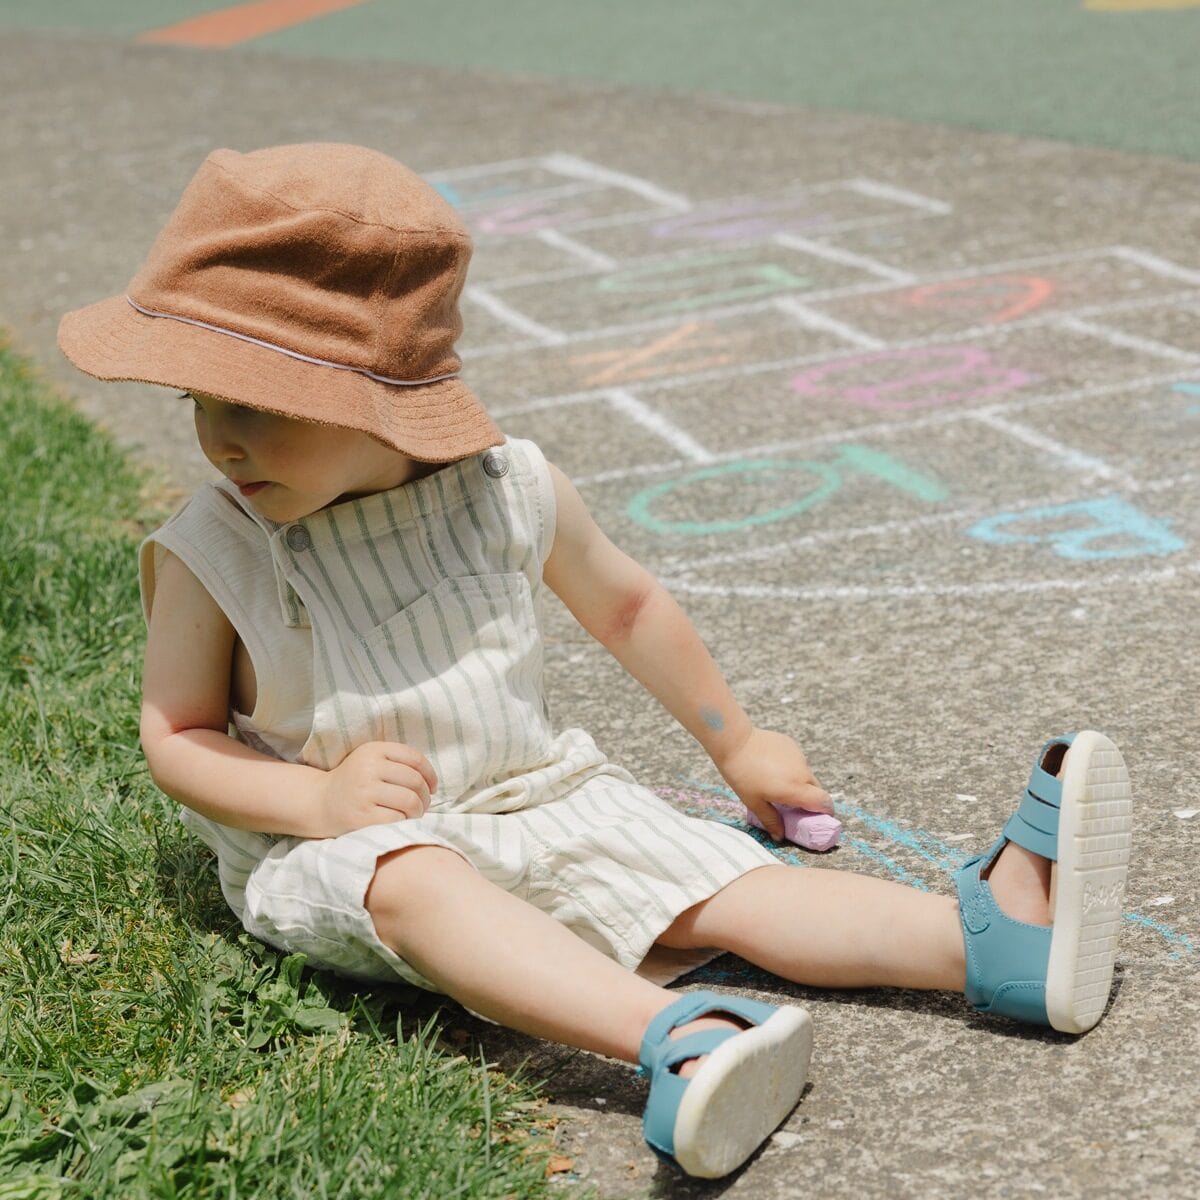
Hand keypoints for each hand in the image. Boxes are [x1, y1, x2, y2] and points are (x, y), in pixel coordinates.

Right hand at [312, 741, 437, 836]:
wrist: (319, 803)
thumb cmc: (354, 782)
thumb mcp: (371, 760)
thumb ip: (398, 762)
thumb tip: (431, 781)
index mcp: (373, 750)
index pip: (415, 758)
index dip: (430, 775)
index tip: (432, 787)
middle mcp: (368, 768)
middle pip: (415, 782)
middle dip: (425, 797)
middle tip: (422, 805)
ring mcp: (364, 792)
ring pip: (410, 801)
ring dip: (418, 811)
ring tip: (413, 815)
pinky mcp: (361, 817)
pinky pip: (397, 819)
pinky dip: (403, 823)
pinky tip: (398, 823)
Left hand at [716, 727, 831, 839]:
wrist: (735, 742)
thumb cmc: (742, 775)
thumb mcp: (754, 802)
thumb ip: (771, 820)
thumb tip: (780, 836)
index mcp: (796, 789)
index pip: (824, 802)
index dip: (826, 812)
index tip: (818, 817)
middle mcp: (802, 772)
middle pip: (817, 789)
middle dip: (810, 799)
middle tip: (794, 805)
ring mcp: (798, 756)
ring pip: (806, 774)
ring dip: (799, 782)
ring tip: (777, 783)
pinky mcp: (791, 745)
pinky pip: (797, 761)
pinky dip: (791, 768)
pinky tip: (772, 766)